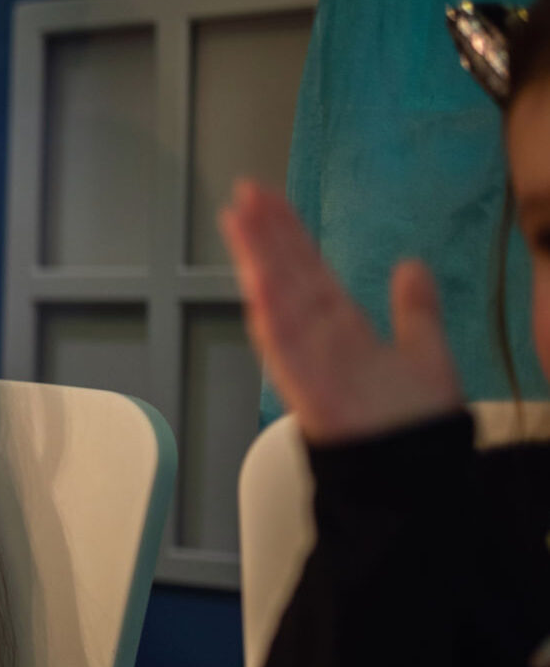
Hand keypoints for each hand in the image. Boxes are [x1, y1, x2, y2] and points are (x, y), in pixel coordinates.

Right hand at [220, 179, 462, 443]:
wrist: (415, 474)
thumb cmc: (414, 423)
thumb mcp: (427, 353)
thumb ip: (416, 310)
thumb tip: (412, 266)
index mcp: (342, 328)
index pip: (309, 269)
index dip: (288, 234)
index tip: (268, 200)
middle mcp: (319, 338)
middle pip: (287, 275)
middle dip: (265, 234)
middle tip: (246, 192)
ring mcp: (308, 359)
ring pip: (278, 300)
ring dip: (257, 260)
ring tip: (240, 220)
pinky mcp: (306, 386)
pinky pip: (283, 348)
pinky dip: (269, 316)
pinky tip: (254, 282)